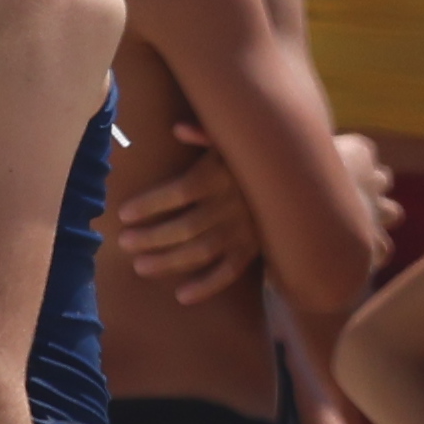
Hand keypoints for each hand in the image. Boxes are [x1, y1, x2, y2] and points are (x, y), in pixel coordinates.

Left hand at [105, 137, 270, 303]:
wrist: (300, 178)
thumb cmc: (254, 156)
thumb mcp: (233, 139)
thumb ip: (206, 133)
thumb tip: (178, 129)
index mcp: (222, 174)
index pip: (179, 191)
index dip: (149, 204)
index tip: (122, 214)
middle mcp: (232, 205)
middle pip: (185, 226)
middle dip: (151, 237)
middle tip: (123, 243)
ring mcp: (244, 230)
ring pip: (202, 251)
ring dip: (169, 262)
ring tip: (140, 267)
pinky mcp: (254, 249)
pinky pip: (229, 272)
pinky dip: (207, 286)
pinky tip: (181, 295)